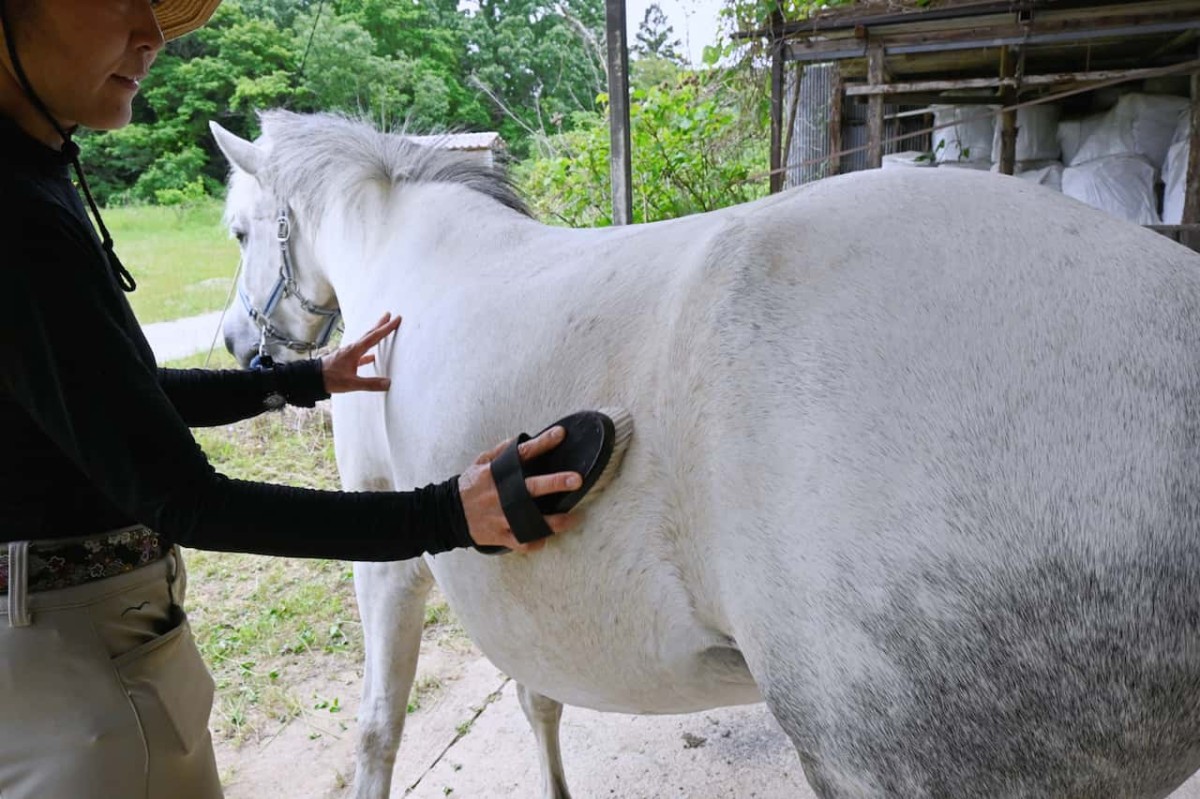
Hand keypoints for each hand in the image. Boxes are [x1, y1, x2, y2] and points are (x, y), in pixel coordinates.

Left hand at [321, 313, 402, 393]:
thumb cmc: (330, 379)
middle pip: (369, 334)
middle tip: (389, 315)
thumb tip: (388, 383)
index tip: (396, 319)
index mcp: (355, 351)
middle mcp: (352, 349)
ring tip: (381, 330)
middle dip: (380, 325)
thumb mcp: (351, 383)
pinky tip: (372, 357)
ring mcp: (348, 354)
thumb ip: (370, 383)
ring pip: (365, 342)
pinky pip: (361, 354)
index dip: (386, 328)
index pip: (374, 337)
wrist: (311, 378)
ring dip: (374, 335)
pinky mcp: (345, 361)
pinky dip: (368, 353)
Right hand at [459, 426, 581, 552]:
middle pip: (530, 488)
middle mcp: (499, 494)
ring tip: (573, 518)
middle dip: (555, 483)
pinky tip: (546, 538)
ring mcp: (500, 517)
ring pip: (531, 521)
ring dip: (554, 521)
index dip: (542, 443)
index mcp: (495, 473)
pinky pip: (522, 542)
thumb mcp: (480, 463)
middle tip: (576, 480)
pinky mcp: (499, 536)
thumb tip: (522, 439)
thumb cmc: (469, 485)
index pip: (521, 453)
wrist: (446, 514)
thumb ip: (501, 451)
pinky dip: (535, 542)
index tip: (561, 434)